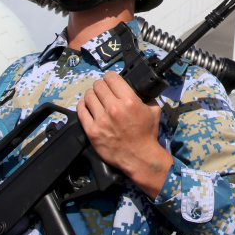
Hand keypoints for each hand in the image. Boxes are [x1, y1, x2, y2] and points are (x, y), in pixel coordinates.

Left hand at [77, 70, 171, 198]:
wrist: (139, 157)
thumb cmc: (147, 135)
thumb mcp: (153, 110)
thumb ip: (145, 96)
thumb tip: (137, 87)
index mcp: (129, 101)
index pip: (111, 78)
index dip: (110, 77)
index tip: (110, 80)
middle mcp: (114, 108)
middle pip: (98, 85)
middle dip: (101, 85)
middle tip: (103, 89)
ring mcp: (101, 120)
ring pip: (88, 96)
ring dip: (91, 94)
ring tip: (95, 98)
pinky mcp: (92, 131)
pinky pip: (81, 111)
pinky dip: (82, 105)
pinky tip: (86, 105)